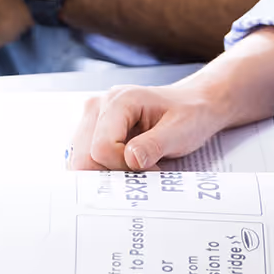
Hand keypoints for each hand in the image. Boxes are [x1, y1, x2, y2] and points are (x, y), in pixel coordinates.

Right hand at [69, 77, 235, 171]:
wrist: (193, 106)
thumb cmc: (188, 114)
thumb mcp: (179, 131)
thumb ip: (154, 145)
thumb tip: (130, 161)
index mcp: (119, 100)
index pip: (101, 148)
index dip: (123, 167)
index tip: (150, 168)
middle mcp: (98, 105)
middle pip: (84, 157)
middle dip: (111, 173)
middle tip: (142, 171)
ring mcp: (93, 117)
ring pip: (81, 161)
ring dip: (106, 172)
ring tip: (135, 165)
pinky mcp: (92, 130)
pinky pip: (86, 159)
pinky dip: (104, 169)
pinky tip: (125, 165)